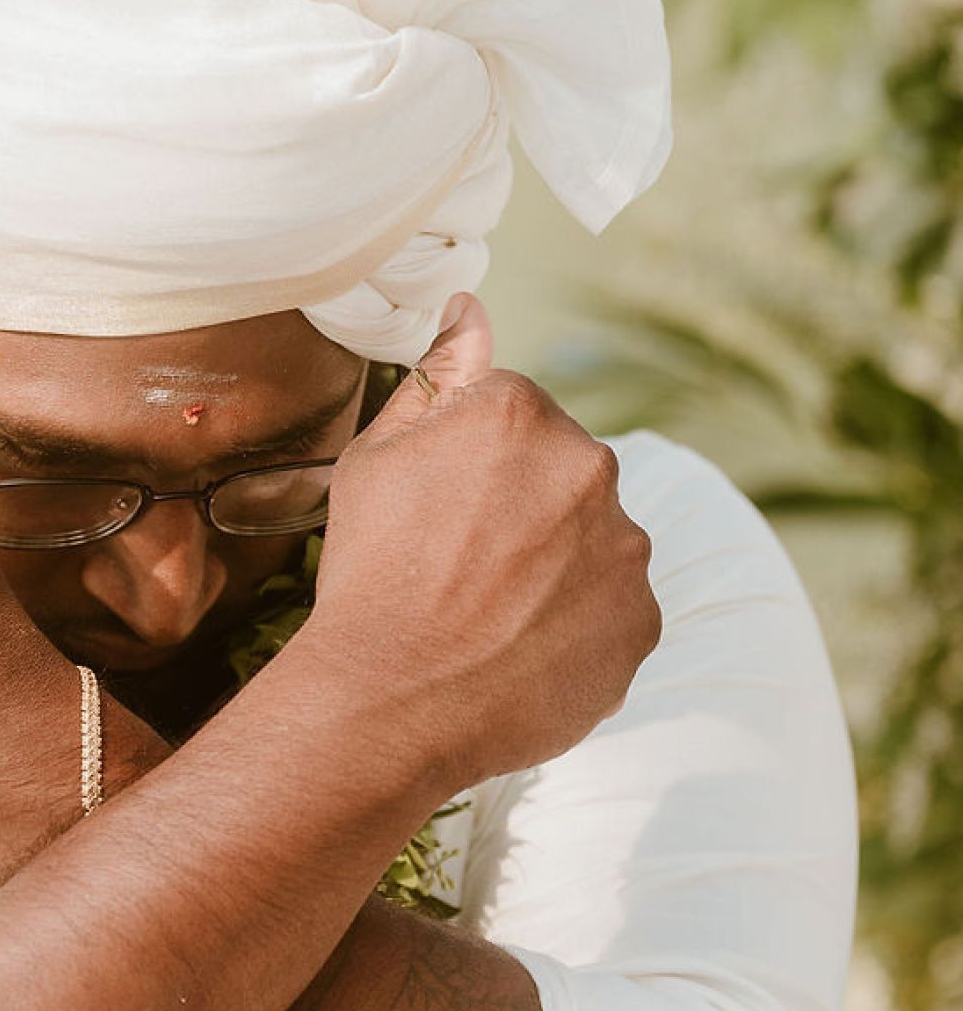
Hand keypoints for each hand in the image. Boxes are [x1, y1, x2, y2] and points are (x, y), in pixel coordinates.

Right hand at [308, 294, 660, 792]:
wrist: (390, 699)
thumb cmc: (370, 575)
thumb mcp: (374, 459)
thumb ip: (436, 378)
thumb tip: (471, 311)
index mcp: (521, 414)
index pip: (515, 419)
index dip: (473, 469)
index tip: (442, 514)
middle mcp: (590, 467)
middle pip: (564, 477)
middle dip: (524, 515)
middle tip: (462, 570)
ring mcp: (625, 550)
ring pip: (595, 544)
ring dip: (555, 570)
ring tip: (490, 618)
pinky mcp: (642, 623)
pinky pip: (614, 613)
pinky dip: (575, 630)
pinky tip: (518, 652)